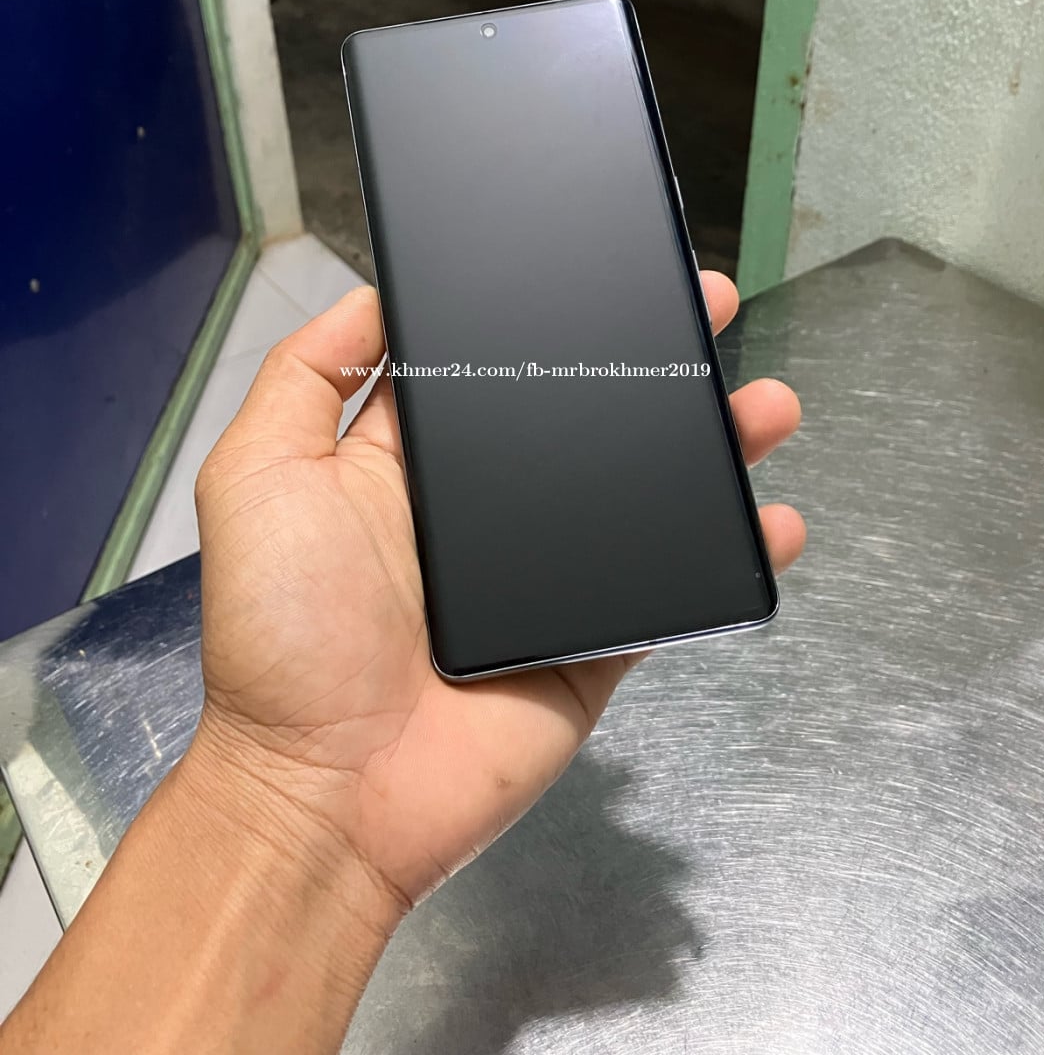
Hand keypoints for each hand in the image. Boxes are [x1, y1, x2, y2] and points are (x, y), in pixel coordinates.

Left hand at [189, 275, 804, 914]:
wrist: (331, 794)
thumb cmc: (284, 632)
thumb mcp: (258, 478)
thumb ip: (305, 379)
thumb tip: (375, 294)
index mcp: (416, 460)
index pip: (497, 364)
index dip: (550, 313)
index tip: (604, 262)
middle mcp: (488, 508)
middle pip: (589, 414)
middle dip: (653, 359)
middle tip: (711, 308)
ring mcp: (548, 575)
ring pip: (647, 492)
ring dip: (712, 443)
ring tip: (765, 403)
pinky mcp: (594, 639)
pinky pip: (672, 588)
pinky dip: (729, 555)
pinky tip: (773, 518)